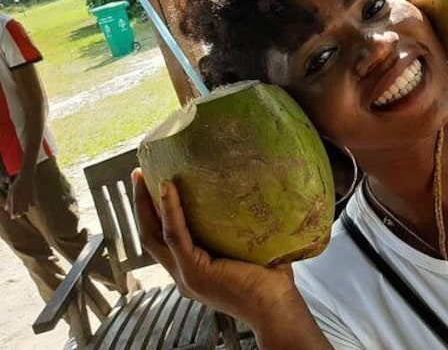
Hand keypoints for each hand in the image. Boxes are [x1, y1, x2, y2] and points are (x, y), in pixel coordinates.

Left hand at [5, 170, 35, 217]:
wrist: (27, 176)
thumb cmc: (17, 184)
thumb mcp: (11, 191)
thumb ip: (8, 201)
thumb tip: (6, 209)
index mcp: (14, 196)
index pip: (13, 209)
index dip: (13, 214)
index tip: (13, 217)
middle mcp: (21, 197)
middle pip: (20, 211)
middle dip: (19, 214)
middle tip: (18, 215)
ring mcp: (28, 197)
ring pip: (27, 209)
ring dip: (24, 211)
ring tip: (23, 211)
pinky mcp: (33, 196)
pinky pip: (32, 204)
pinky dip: (30, 205)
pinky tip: (29, 204)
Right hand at [132, 170, 297, 325]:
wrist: (275, 306)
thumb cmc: (271, 279)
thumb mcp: (244, 248)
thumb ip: (235, 228)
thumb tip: (245, 193)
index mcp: (193, 269)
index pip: (164, 237)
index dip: (155, 211)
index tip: (153, 183)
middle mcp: (183, 273)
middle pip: (150, 234)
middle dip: (141, 204)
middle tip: (138, 174)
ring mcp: (185, 274)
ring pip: (155, 234)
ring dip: (147, 202)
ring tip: (143, 176)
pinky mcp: (194, 271)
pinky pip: (175, 235)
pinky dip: (170, 210)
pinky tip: (167, 188)